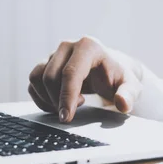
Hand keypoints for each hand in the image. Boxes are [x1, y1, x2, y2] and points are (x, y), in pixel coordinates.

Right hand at [28, 36, 142, 122]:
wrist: (110, 71)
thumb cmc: (119, 78)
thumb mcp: (130, 86)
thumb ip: (128, 95)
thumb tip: (123, 104)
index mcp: (89, 47)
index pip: (71, 73)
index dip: (66, 97)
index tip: (67, 117)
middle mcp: (68, 46)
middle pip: (51, 77)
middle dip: (59, 100)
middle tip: (78, 108)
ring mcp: (54, 53)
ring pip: (37, 78)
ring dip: (48, 98)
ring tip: (70, 104)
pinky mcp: (45, 63)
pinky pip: (32, 82)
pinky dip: (40, 97)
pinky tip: (57, 104)